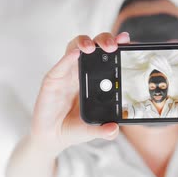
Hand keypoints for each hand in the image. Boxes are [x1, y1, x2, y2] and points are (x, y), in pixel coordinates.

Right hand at [30, 32, 129, 152]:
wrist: (52, 137)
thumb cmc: (74, 127)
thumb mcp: (92, 130)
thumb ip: (104, 131)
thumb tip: (114, 130)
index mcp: (95, 79)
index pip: (106, 56)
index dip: (116, 45)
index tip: (126, 40)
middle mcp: (81, 72)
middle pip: (93, 46)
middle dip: (103, 40)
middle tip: (112, 46)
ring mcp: (66, 74)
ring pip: (74, 48)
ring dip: (84, 43)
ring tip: (92, 48)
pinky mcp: (52, 80)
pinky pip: (60, 65)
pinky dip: (68, 58)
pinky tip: (76, 54)